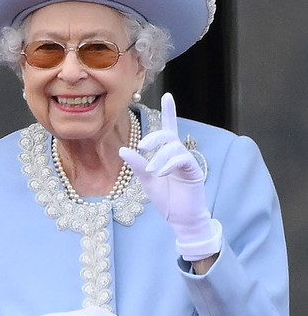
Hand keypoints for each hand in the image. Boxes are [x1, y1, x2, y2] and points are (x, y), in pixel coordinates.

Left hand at [119, 93, 221, 260]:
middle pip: (168, 134)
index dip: (169, 112)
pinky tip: (161, 173)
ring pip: (173, 147)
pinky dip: (169, 163)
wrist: (181, 220)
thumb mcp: (147, 180)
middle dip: (154, 136)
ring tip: (153, 171)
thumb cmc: (166, 199)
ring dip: (160, 157)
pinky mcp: (194, 171)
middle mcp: (179, 154)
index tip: (168, 95)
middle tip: (143, 146)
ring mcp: (187, 161)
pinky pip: (182, 159)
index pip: (168, 129)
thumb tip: (123, 149)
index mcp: (167, 154)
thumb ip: (137, 165)